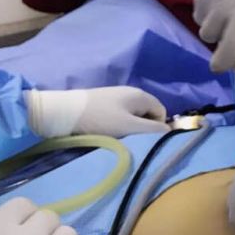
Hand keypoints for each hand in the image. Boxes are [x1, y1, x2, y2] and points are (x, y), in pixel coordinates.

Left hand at [26, 86, 168, 137]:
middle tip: (132, 142)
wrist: (65, 112)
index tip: (146, 142)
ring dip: (130, 129)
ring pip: (133, 116)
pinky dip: (118, 126)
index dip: (158, 128)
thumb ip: (153, 130)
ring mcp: (116, 96)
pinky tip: (107, 133)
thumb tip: (170, 132)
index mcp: (141, 95)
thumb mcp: (130, 127)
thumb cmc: (100, 120)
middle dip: (144, 129)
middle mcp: (131, 92)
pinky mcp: (103, 103)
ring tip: (118, 139)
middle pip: (148, 113)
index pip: (162, 112)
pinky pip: (120, 116)